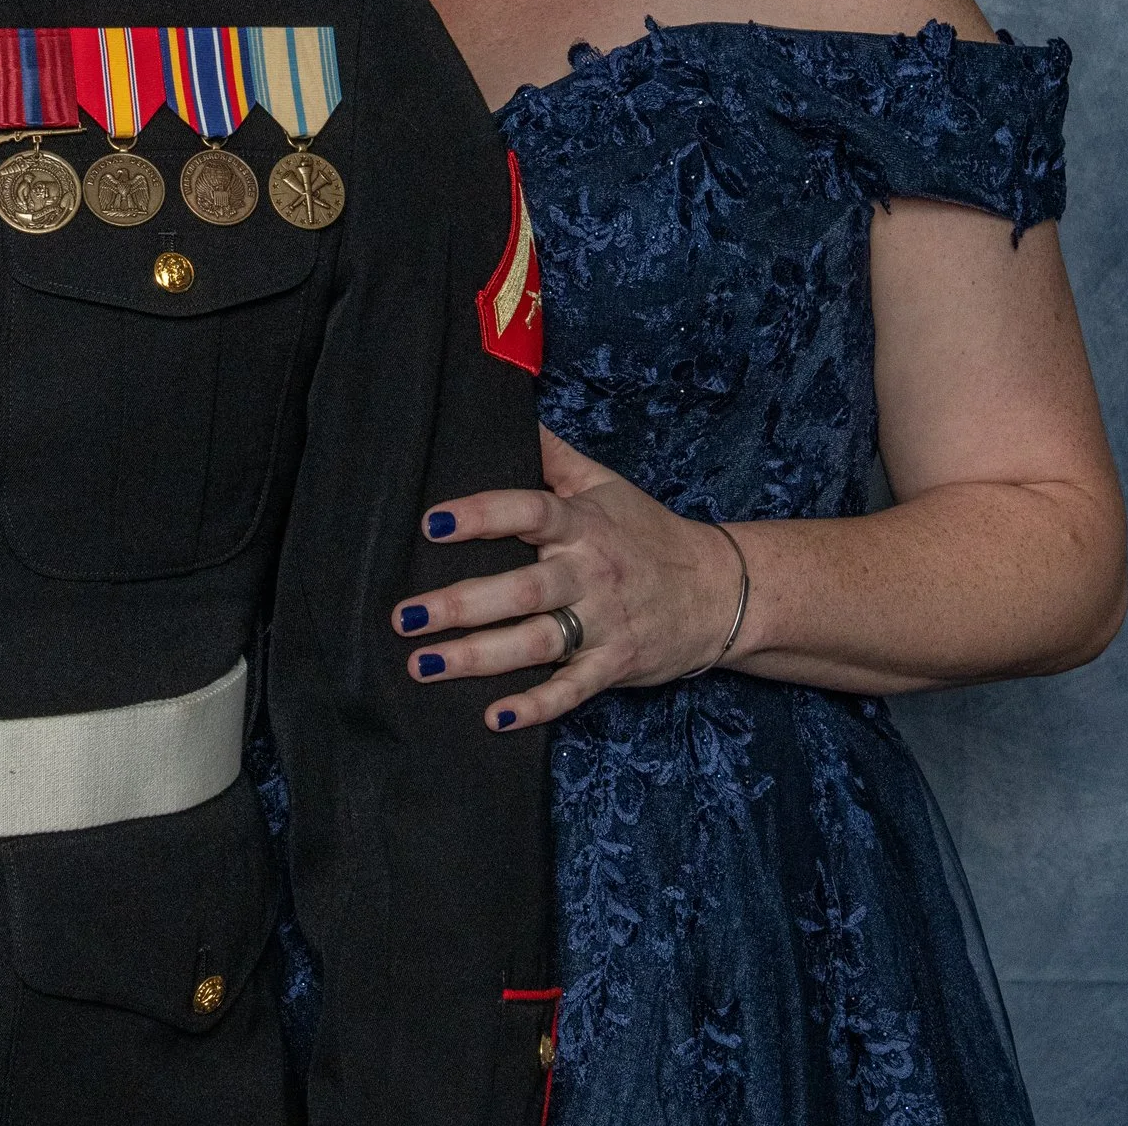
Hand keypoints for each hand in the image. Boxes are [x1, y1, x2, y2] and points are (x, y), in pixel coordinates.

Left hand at [395, 429, 749, 729]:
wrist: (721, 591)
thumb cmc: (650, 533)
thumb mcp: (605, 484)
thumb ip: (552, 455)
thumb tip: (506, 409)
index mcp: (582, 526)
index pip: (528, 512)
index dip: (481, 516)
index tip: (432, 523)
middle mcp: (589, 574)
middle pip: (520, 590)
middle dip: (460, 605)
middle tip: (405, 617)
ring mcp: (603, 624)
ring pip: (536, 643)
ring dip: (478, 658)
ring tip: (423, 666)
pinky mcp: (616, 666)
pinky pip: (572, 690)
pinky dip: (536, 707)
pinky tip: (494, 718)